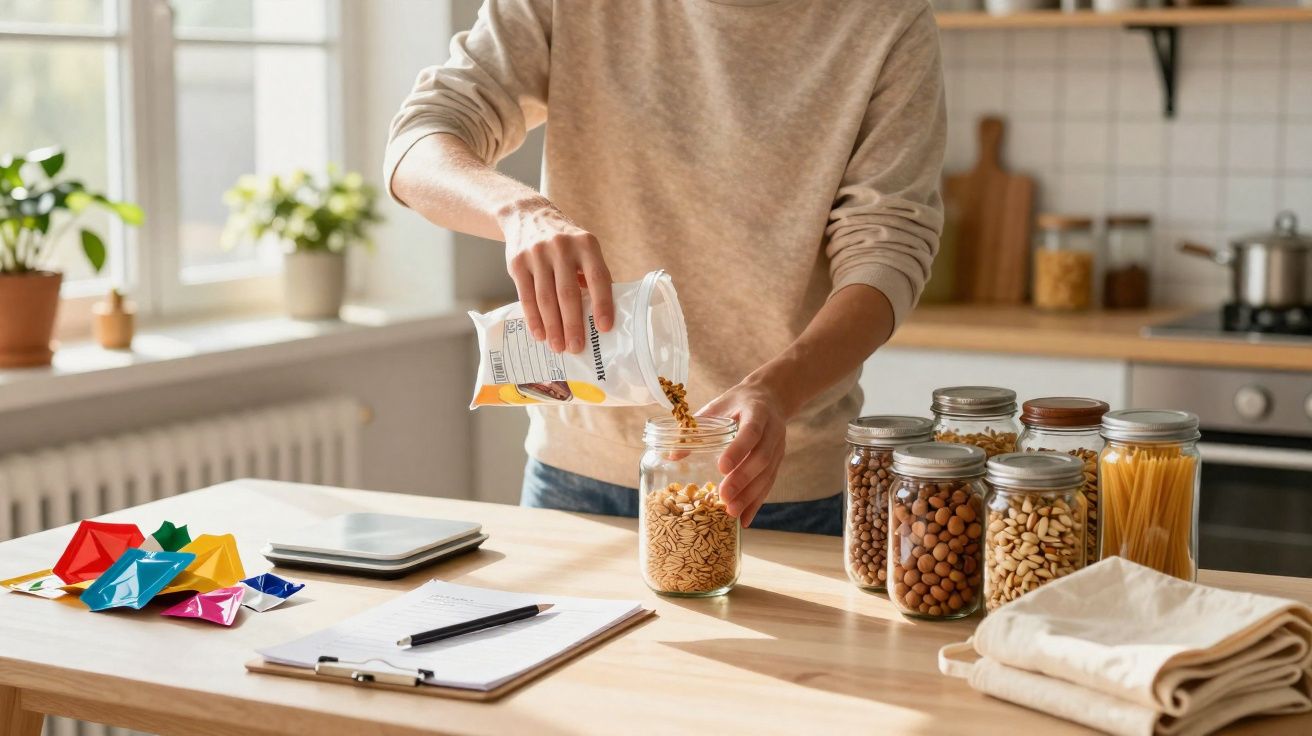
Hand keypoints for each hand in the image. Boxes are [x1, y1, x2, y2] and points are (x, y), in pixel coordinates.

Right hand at [499, 197, 613, 352]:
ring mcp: (537, 254)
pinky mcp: (518, 263)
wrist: (527, 215)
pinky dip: (534, 319)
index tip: (604, 328)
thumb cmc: (564, 242)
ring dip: (553, 327)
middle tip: (576, 347)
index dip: (602, 304)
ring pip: (546, 298)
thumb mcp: (583, 248)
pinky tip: (540, 334)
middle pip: (568, 293)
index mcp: (586, 244)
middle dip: (573, 324)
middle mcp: (562, 247)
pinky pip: (526, 297)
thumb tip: (601, 316)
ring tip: (559, 347)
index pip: (598, 278)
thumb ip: (592, 275)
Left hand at [698, 380, 787, 527]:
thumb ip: (697, 427)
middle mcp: (773, 431)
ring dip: (749, 495)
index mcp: (757, 412)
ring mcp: (778, 448)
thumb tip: (672, 454)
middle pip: (761, 458)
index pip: (751, 432)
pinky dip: (756, 503)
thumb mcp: (717, 407)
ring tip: (731, 512)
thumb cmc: (737, 402)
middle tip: (723, 496)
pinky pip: (768, 485)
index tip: (721, 467)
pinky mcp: (778, 462)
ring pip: (767, 475)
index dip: (738, 450)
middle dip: (742, 479)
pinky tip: (744, 519)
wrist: (770, 397)